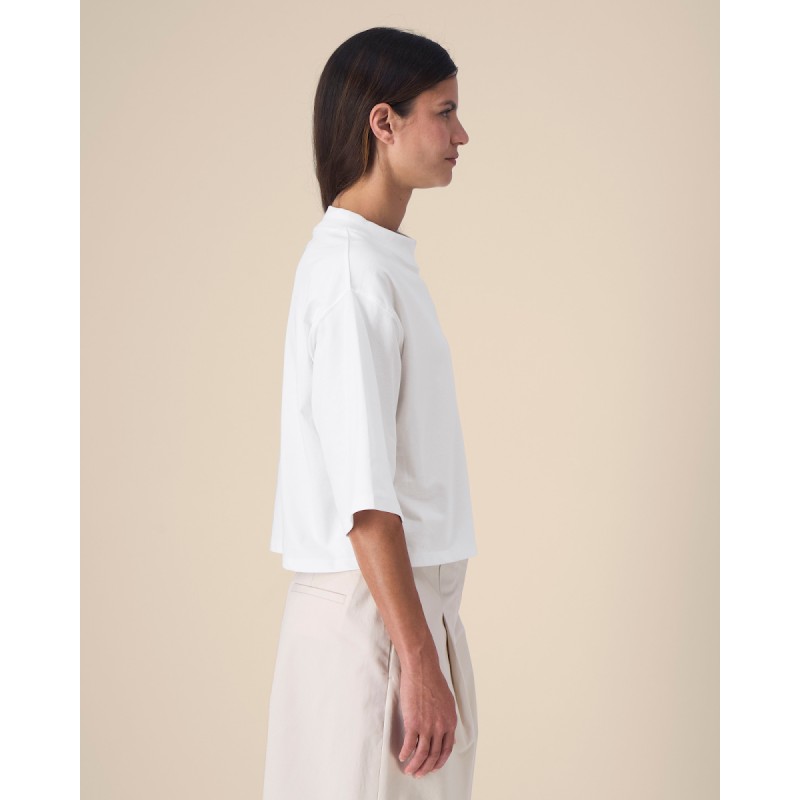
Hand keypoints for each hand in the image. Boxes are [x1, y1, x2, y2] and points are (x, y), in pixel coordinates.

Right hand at [397, 642, 457, 778]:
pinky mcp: (413, 722)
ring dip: (415, 765)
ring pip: (422, 754)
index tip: (433, 767)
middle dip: (426, 768)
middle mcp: (441, 727)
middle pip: (434, 755)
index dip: (439, 761)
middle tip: (419, 773)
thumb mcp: (448, 702)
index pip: (447, 749)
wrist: (422, 669)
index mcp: (450, 722)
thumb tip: (449, 735)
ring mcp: (427, 726)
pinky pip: (410, 745)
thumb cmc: (433, 681)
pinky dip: (406, 753)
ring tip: (409, 770)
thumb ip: (447, 719)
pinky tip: (402, 756)